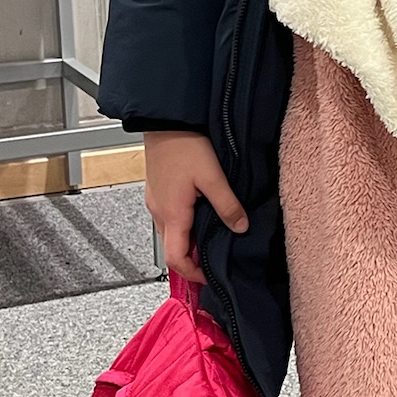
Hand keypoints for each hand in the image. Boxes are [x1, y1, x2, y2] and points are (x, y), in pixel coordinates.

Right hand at [143, 131, 247, 283]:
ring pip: (170, 233)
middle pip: (172, 248)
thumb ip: (227, 205)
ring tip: (212, 236)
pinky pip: (169, 216)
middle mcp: (159, 211)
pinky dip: (184, 224)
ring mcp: (155, 200)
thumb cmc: (185, 145)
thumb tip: (241, 228)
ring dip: (189, 240)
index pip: (175, 259)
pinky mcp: (157, 189)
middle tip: (215, 258)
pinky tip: (201, 213)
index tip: (210, 277)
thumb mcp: (213, 177)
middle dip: (193, 259)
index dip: (192, 273)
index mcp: (172, 214)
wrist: (165, 119)